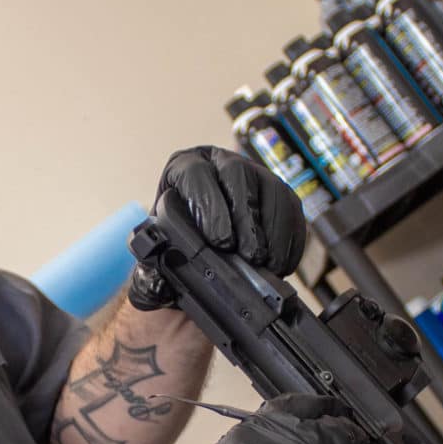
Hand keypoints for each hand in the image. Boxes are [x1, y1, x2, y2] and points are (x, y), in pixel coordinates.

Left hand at [128, 147, 306, 311]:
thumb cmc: (175, 263)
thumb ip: (149, 263)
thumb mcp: (154, 265)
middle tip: (249, 255)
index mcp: (182, 171)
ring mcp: (253, 176)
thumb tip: (152, 259)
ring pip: (271, 188)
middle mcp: (219, 165)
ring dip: (273, 229)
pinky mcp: (278, 195)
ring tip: (267, 263)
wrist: (200, 278)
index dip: (209, 204)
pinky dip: (291, 237)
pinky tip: (282, 262)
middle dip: (245, 217)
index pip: (194, 173)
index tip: (219, 240)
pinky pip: (292, 207)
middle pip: (237, 174)